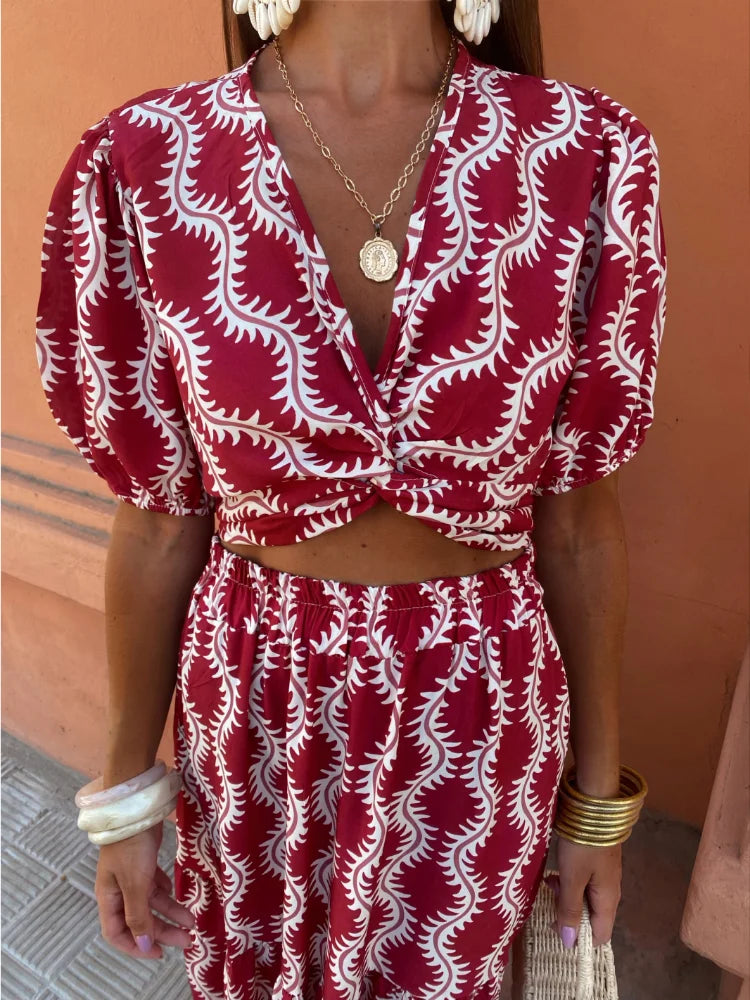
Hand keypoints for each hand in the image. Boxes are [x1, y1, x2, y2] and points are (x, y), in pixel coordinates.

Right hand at [94, 821, 195, 958]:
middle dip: (162, 932)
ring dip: (170, 912)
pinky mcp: (143, 861)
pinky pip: (155, 884)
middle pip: (139, 920)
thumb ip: (138, 915)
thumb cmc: (131, 846)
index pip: (117, 933)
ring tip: (192, 920)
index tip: (159, 954)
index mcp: (109, 898)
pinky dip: (166, 893)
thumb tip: (143, 944)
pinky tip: (178, 895)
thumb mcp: (135, 883)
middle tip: (187, 940)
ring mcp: (131, 874)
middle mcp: (119, 889)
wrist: (135, 809)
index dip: (136, 947)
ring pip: (151, 902)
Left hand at [544, 837, 621, 947]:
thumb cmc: (582, 844)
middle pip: (591, 918)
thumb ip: (570, 909)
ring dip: (567, 897)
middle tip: (549, 900)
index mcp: (608, 899)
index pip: (600, 935)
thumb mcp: (572, 878)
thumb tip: (569, 943)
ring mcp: (604, 875)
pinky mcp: (596, 862)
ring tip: (550, 883)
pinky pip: (584, 883)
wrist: (593, 804)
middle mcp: (610, 891)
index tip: (555, 926)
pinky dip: (569, 883)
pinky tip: (556, 873)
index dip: (578, 938)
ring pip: (585, 899)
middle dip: (569, 915)